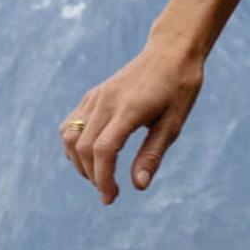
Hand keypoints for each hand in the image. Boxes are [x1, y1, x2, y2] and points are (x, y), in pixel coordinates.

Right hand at [59, 43, 204, 204]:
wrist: (171, 52)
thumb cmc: (179, 88)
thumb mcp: (173, 124)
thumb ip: (152, 154)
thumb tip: (139, 186)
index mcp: (129, 109)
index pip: (104, 150)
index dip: (103, 179)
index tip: (111, 197)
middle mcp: (106, 102)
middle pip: (83, 147)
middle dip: (92, 176)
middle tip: (110, 193)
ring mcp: (96, 97)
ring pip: (70, 136)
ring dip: (79, 162)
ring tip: (99, 176)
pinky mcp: (93, 95)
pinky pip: (71, 123)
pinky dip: (73, 145)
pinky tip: (91, 156)